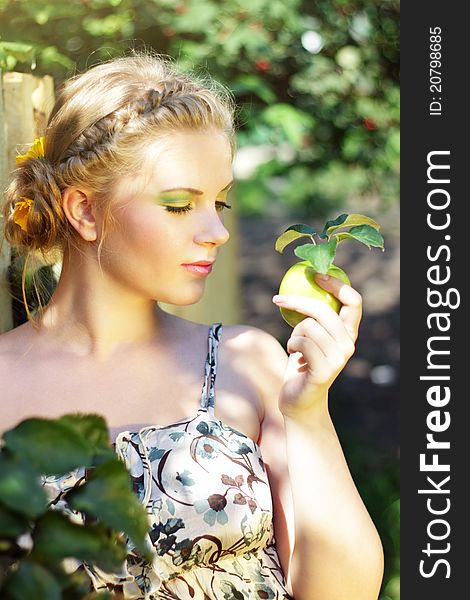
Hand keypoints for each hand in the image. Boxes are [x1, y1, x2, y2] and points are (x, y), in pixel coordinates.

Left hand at [272, 274, 361, 417]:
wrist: (300, 402)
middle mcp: (349, 345)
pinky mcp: (325, 370)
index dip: (336, 284)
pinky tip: (293, 355)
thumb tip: (301, 282)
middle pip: (324, 310)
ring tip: (295, 346)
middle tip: (278, 299)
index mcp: (348, 334)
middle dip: (298, 301)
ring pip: (308, 326)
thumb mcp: (311, 337)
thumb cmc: (302, 365)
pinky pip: (301, 342)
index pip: (353, 302)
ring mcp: (339, 358)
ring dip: (294, 334)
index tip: (316, 275)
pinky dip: (291, 345)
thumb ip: (314, 317)